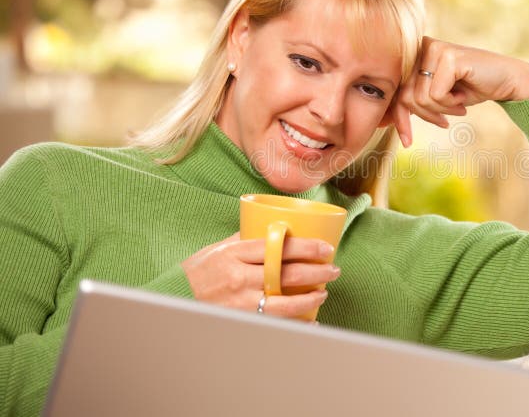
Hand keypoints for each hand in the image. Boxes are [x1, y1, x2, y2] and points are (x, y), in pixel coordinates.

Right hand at [181, 232, 340, 318]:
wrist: (173, 299)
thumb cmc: (198, 271)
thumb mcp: (218, 248)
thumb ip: (245, 239)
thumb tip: (273, 228)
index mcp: (235, 253)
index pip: (278, 247)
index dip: (306, 248)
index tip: (326, 248)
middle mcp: (239, 277)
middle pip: (287, 273)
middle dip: (316, 272)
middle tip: (334, 269)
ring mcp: (240, 302)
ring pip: (285, 302)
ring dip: (310, 297)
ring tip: (324, 292)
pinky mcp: (241, 320)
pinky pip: (276, 322)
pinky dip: (297, 321)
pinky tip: (311, 318)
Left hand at [392, 37, 528, 146]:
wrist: (506, 81)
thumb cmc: (469, 89)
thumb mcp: (435, 97)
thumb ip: (412, 100)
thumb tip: (385, 119)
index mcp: (415, 54)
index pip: (395, 91)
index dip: (399, 118)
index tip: (407, 141)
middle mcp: (421, 46)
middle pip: (406, 96)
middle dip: (425, 115)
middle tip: (444, 121)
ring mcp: (434, 49)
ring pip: (421, 97)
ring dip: (442, 110)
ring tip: (458, 104)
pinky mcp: (448, 56)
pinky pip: (436, 94)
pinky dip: (451, 103)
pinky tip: (463, 97)